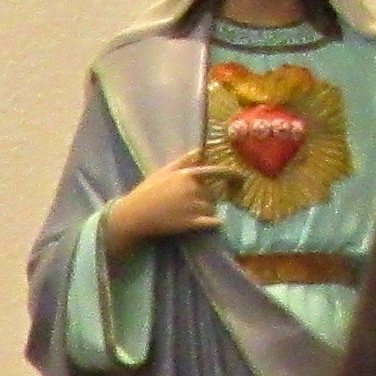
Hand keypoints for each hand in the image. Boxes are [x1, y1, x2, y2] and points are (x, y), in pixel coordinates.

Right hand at [102, 147, 229, 250]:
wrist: (133, 216)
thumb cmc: (146, 192)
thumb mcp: (163, 172)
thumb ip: (183, 161)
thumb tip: (200, 150)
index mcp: (188, 174)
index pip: (217, 171)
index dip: (232, 174)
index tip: (242, 178)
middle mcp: (193, 188)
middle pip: (213, 193)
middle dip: (206, 199)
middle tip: (190, 206)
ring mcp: (193, 205)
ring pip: (212, 208)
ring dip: (207, 212)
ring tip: (189, 215)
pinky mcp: (192, 222)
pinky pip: (213, 222)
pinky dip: (215, 223)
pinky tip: (214, 225)